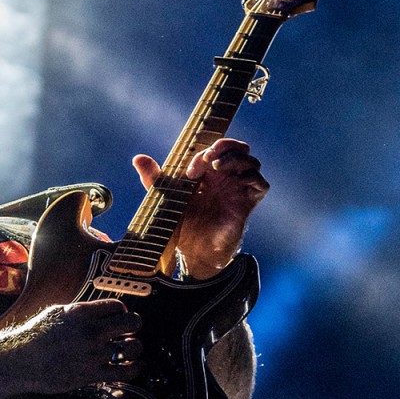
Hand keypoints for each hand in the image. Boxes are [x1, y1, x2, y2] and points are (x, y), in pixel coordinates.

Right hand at [23, 299, 142, 392]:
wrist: (21, 362)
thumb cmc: (35, 336)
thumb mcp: (57, 312)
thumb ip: (81, 311)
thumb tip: (101, 312)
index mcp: (81, 312)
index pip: (118, 306)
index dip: (121, 311)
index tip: (118, 317)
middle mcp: (90, 331)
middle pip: (132, 322)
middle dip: (134, 325)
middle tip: (129, 330)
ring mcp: (93, 354)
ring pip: (132, 347)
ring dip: (135, 347)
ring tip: (129, 348)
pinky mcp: (92, 375)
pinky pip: (125, 372)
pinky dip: (136, 368)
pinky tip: (136, 365)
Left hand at [132, 139, 268, 278]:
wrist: (193, 252)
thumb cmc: (181, 225)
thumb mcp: (165, 198)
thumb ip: (154, 178)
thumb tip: (138, 158)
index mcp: (207, 173)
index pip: (215, 149)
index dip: (205, 151)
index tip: (190, 170)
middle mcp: (225, 178)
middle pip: (237, 148)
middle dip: (226, 146)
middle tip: (208, 157)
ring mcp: (237, 189)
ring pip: (250, 162)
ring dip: (236, 159)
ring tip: (217, 167)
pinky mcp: (247, 204)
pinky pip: (261, 185)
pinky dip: (254, 177)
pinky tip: (237, 180)